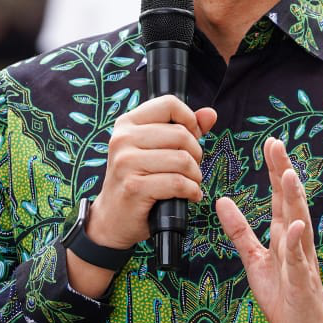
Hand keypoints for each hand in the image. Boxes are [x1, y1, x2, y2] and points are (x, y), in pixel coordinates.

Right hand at [89, 95, 218, 249]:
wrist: (112, 218)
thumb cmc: (137, 181)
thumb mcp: (155, 149)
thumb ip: (183, 128)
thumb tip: (210, 114)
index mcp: (127, 124)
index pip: (169, 104)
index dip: (189, 120)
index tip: (191, 138)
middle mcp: (123, 139)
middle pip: (180, 134)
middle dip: (195, 154)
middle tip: (191, 168)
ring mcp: (126, 163)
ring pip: (182, 160)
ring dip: (195, 176)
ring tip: (190, 183)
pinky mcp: (134, 187)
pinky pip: (178, 183)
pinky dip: (191, 191)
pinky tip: (189, 195)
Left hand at [216, 137, 322, 322]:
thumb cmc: (283, 292)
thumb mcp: (254, 259)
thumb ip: (240, 231)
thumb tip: (222, 201)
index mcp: (284, 234)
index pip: (280, 196)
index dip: (275, 169)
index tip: (269, 143)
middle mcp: (296, 241)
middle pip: (291, 201)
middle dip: (284, 172)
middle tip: (276, 144)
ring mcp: (301, 259)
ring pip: (299, 224)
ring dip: (294, 199)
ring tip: (288, 174)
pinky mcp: (301, 281)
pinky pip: (298, 260)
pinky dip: (295, 243)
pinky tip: (293, 226)